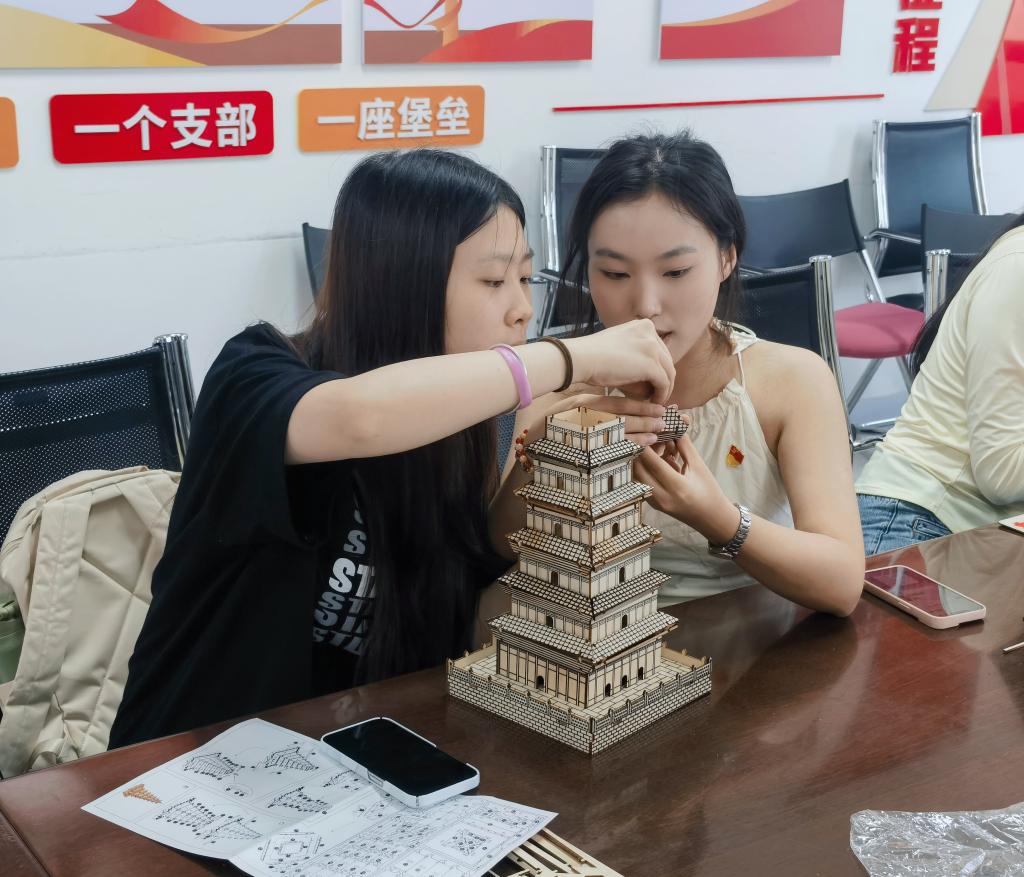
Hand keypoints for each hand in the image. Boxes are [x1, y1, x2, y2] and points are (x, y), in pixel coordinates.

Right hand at [526, 392, 667, 447]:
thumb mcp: (570, 412)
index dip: (639, 404)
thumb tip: (616, 408)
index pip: (617, 401)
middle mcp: (583, 415)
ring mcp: (581, 431)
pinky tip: (646, 444)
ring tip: (659, 431)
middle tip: (665, 419)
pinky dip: (632, 444)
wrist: (527, 448)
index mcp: (582, 403)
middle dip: (646, 416)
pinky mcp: (581, 446)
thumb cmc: (549, 430)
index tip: (658, 406)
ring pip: (620, 429)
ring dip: (643, 430)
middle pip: (622, 414)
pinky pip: (612, 445)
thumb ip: (591, 407)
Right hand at [563, 320, 674, 404]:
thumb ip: (634, 350)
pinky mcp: (651, 365)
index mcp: (643, 325)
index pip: (659, 349)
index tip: (654, 380)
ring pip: (668, 372)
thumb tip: (648, 371)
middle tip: (658, 393)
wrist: (580, 358)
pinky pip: (664, 383)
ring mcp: (652, 347)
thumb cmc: (592, 354)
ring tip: (656, 400)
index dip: (659, 367)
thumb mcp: (619, 344)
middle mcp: (650, 332)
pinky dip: (661, 394)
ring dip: (664, 389)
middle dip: (664, 378)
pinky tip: (654, 402)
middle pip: (666, 360)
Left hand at [633, 435, 739, 543]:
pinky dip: (645, 468)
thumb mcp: (698, 465)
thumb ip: (684, 443)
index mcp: (676, 487)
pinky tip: (658, 459)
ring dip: (641, 458)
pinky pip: (641, 481)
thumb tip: (679, 419)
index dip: (645, 442)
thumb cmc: (709, 491)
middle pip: (638, 468)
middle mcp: (661, 497)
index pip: (651, 461)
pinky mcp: (651, 503)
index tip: (645, 428)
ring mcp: (654, 502)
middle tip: (648, 435)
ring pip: (636, 474)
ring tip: (654, 447)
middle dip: (640, 449)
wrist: (711, 518)